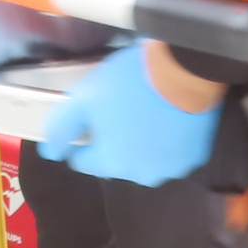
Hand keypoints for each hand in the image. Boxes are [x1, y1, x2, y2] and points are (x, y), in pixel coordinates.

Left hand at [38, 40, 222, 185]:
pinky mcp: (197, 156)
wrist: (187, 71)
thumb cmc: (131, 84)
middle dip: (114, 140)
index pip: (83, 161)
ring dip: (142, 142)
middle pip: (116, 160)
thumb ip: (61, 127)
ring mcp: (173, 168)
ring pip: (146, 158)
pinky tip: (169, 115)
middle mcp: (142, 176)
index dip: (82, 136)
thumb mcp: (83, 98)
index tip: (92, 114)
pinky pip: (173, 151)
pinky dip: (168, 139)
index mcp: (112, 165)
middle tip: (120, 107)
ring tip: (147, 109)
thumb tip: (50, 151)